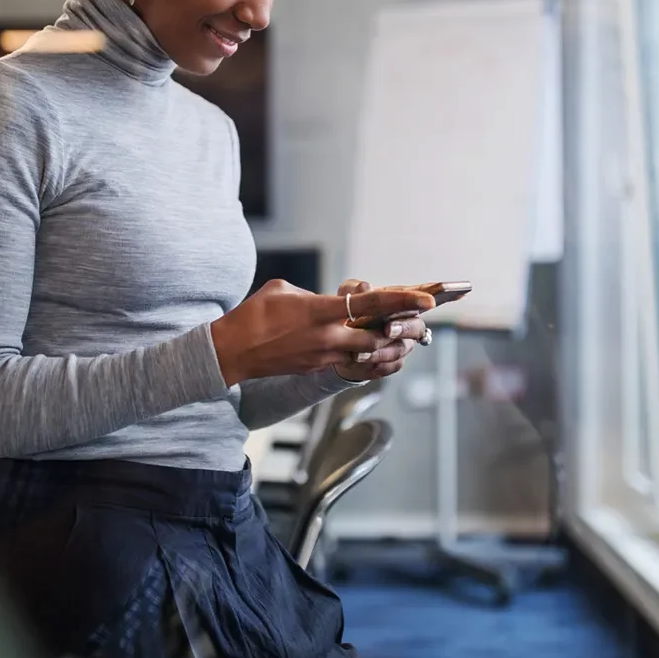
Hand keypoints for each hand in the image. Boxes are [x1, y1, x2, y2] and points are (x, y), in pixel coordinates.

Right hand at [210, 278, 433, 386]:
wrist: (232, 350)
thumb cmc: (254, 314)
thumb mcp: (283, 289)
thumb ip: (314, 294)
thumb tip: (332, 301)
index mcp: (319, 311)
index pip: (369, 305)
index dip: (401, 301)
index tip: (426, 299)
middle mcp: (327, 337)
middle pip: (380, 337)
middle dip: (404, 331)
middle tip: (421, 324)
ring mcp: (323, 356)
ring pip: (370, 356)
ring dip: (391, 348)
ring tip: (407, 340)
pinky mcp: (316, 368)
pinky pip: (353, 366)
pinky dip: (372, 360)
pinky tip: (383, 355)